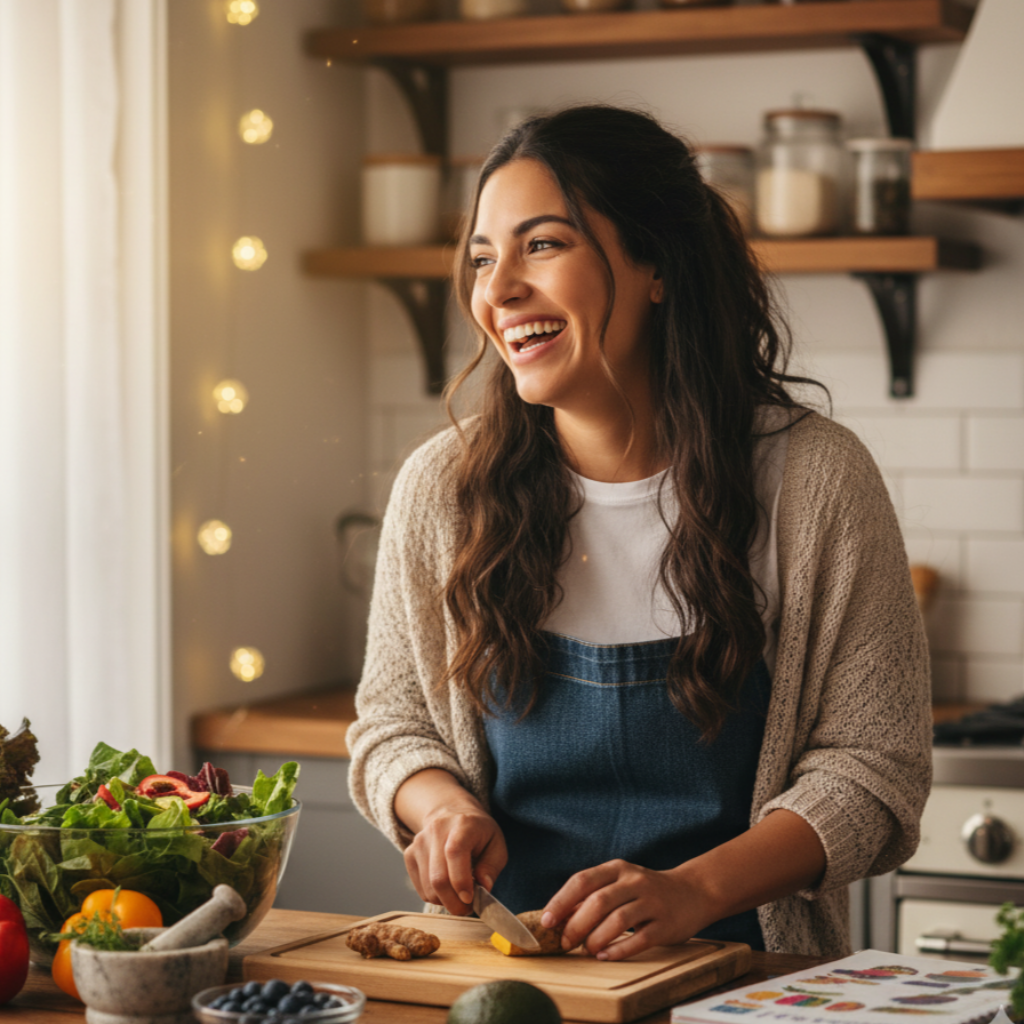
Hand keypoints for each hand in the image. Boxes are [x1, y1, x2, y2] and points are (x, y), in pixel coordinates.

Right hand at [403, 802, 507, 916]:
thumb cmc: (478, 832)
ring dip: (445, 901)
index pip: (455, 853)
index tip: (470, 899)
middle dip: (454, 902)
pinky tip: (446, 888)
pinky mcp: (409, 854)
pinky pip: (420, 888)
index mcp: (462, 824)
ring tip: (459, 897)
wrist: (451, 812)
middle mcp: (436, 830)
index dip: (461, 881)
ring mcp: (419, 842)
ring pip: (428, 887)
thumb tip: (483, 888)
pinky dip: (434, 897)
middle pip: (438, 877)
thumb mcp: (496, 844)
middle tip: (467, 908)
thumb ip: (492, 867)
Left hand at [540, 859, 714, 960]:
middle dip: (576, 925)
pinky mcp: (665, 924)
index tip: (547, 921)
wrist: (692, 891)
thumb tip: (558, 915)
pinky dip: (619, 950)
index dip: (561, 901)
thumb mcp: (619, 883)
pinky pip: (640, 939)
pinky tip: (606, 956)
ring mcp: (651, 902)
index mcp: (617, 869)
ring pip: (618, 920)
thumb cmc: (645, 890)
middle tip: (566, 943)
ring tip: (587, 950)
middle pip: (598, 902)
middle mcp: (634, 881)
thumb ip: (592, 895)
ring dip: (596, 939)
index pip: (582, 880)